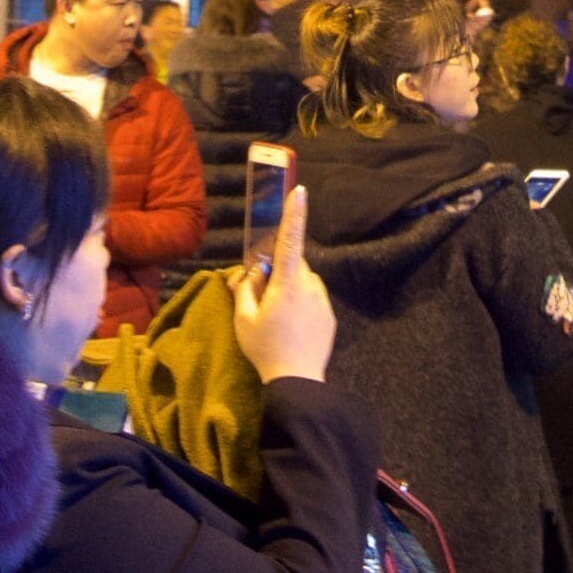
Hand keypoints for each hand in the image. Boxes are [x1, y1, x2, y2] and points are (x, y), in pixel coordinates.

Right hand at [233, 190, 334, 381]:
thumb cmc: (265, 348)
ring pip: (302, 283)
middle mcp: (310, 285)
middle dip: (277, 272)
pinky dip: (300, 306)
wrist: (298, 381)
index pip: (291, 240)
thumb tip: (251, 272)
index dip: (294, 214)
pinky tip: (290, 329)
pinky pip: (312, 300)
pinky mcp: (329, 315)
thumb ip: (245, 288)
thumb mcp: (243, 319)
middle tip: (259, 297)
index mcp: (288, 282)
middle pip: (292, 265)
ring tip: (276, 319)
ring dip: (289, 290)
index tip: (300, 191)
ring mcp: (322, 300)